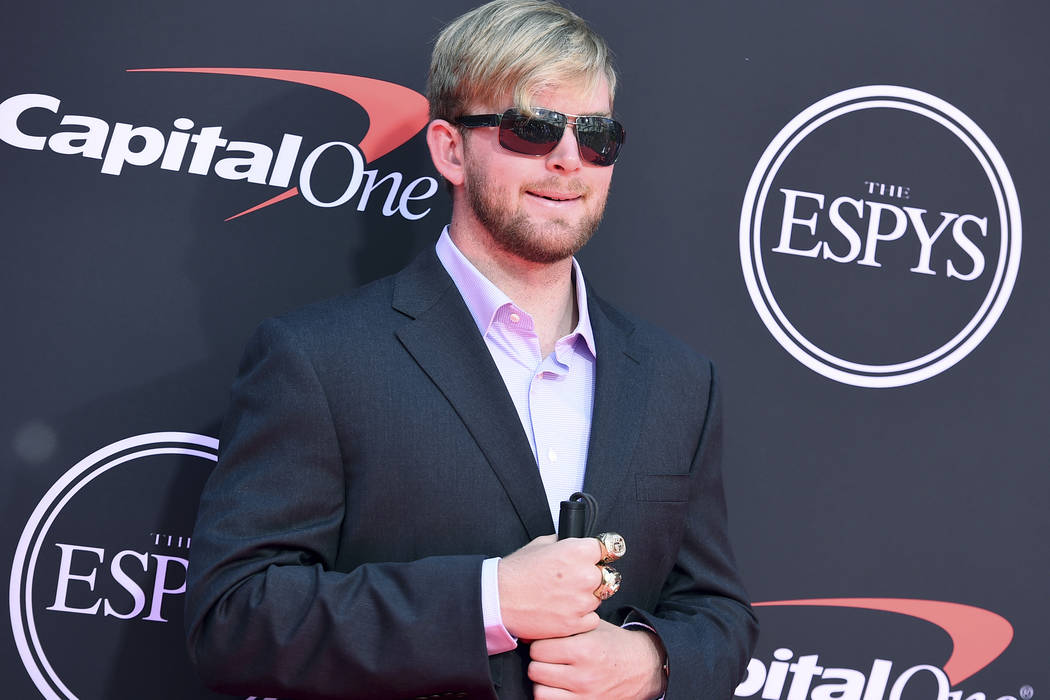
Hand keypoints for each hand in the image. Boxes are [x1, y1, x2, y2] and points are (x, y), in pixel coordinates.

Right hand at [498, 535, 603, 639]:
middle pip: (607, 575)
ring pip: (599, 598)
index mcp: (579, 551)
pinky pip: (592, 618)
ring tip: (563, 596)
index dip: (600, 553)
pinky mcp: (576, 623)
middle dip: (594, 576)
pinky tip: (564, 610)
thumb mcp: (542, 544)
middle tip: (574, 579)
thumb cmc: (517, 571)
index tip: (599, 557)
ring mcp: (582, 601)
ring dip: (586, 597)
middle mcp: (586, 575)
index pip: (609, 549)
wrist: (499, 598)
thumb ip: (565, 543)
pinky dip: (581, 616)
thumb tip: (576, 543)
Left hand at [528, 620, 665, 699]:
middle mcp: (583, 675)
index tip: (547, 643)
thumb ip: (564, 628)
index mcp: (585, 649)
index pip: (539, 648)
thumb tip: (528, 632)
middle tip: (549, 658)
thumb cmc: (614, 644)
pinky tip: (559, 687)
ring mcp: (585, 695)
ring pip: (540, 692)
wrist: (643, 668)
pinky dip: (551, 696)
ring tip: (552, 674)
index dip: (540, 644)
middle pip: (536, 669)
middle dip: (539, 662)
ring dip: (543, 682)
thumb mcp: (592, 628)